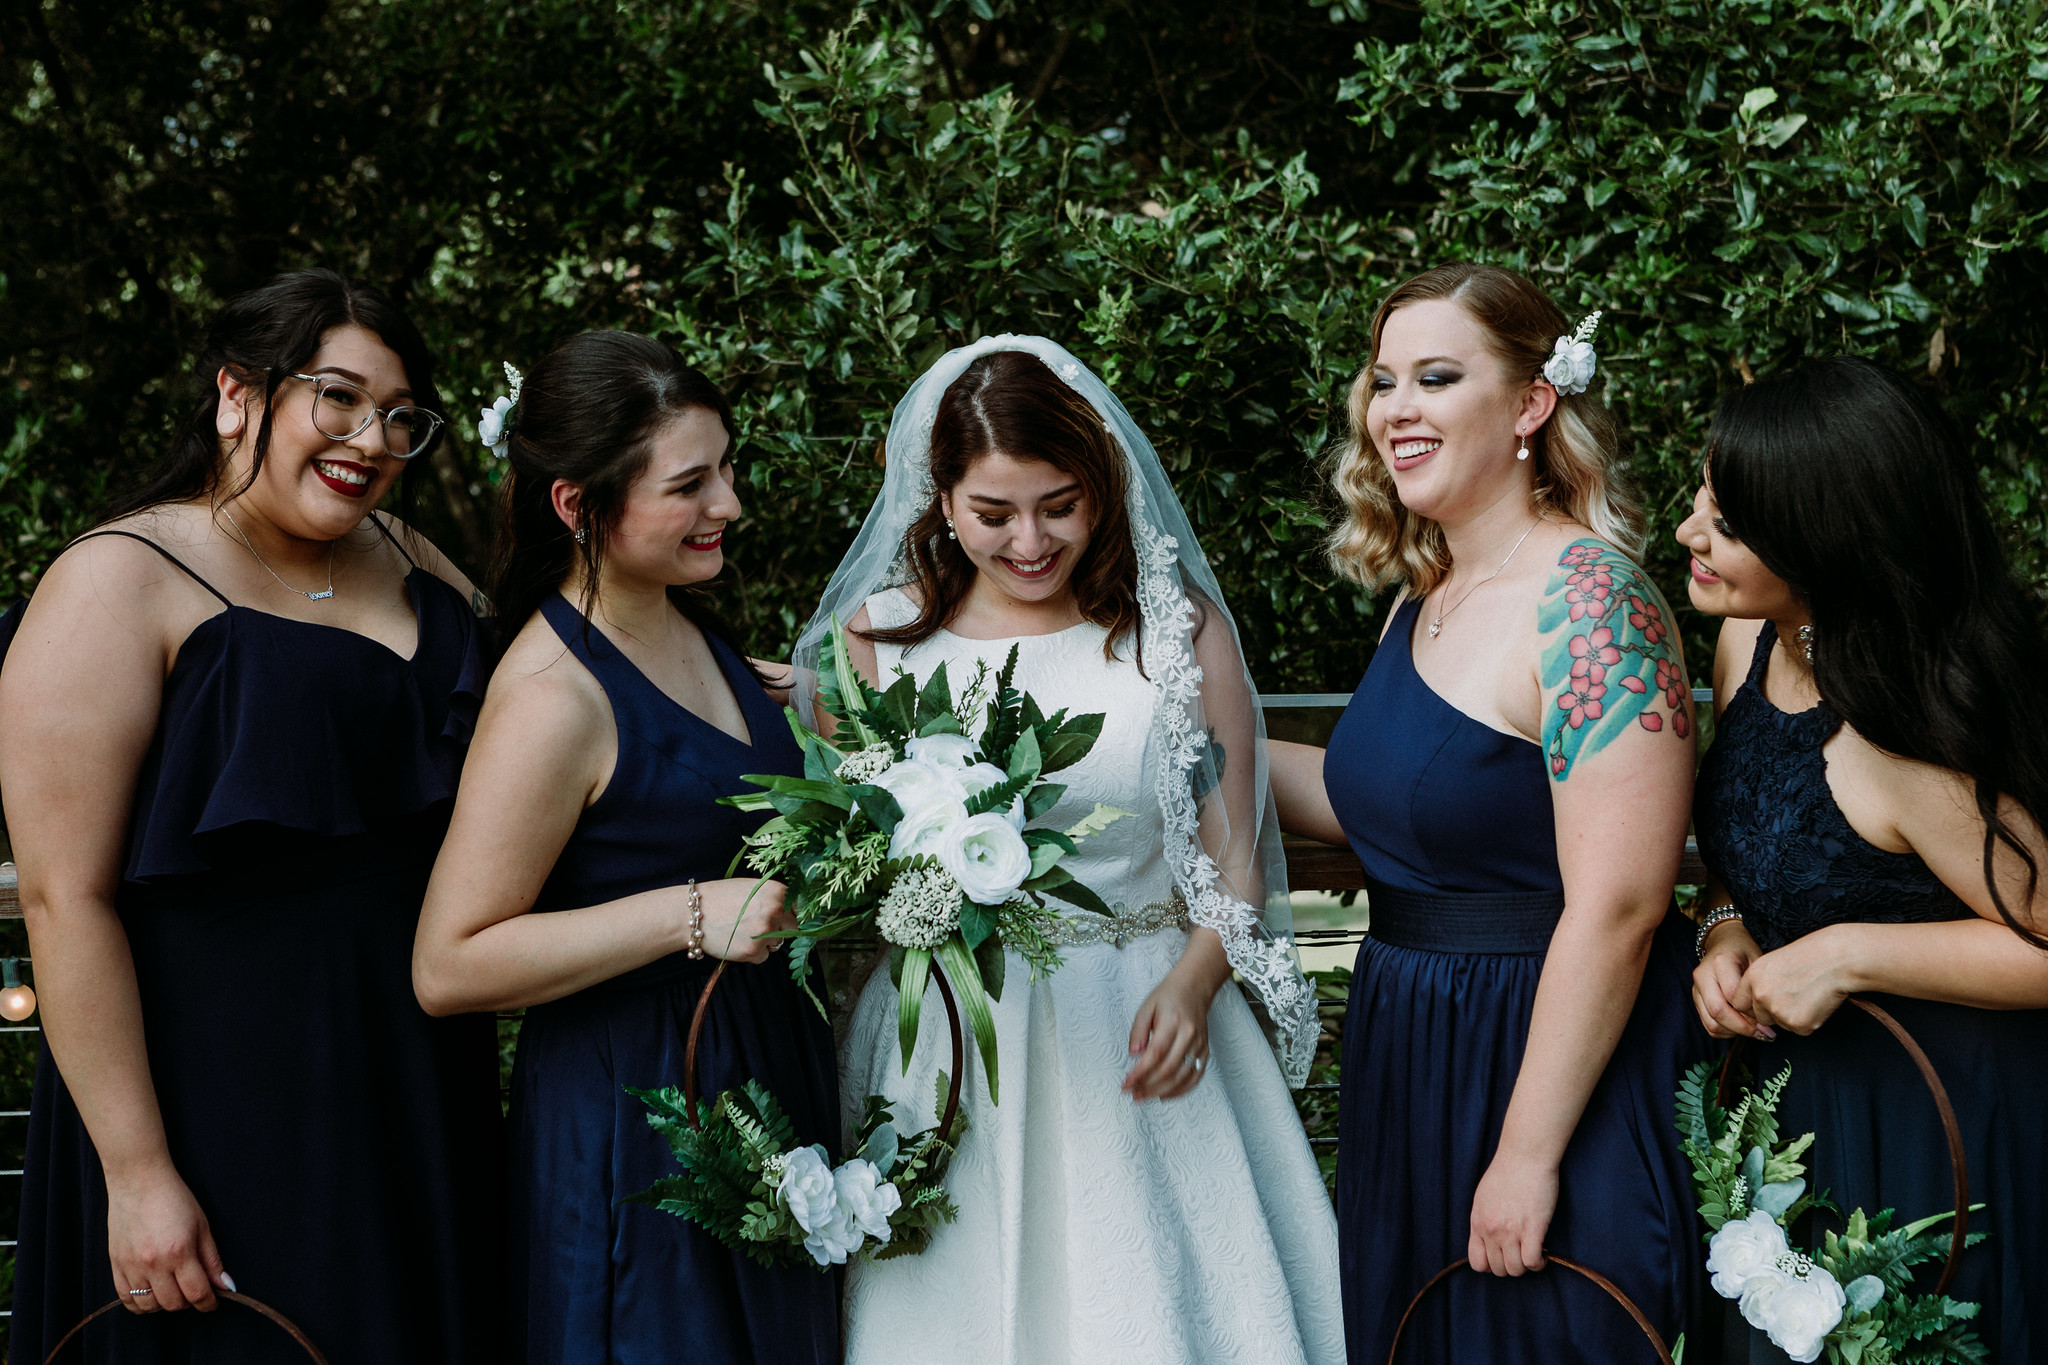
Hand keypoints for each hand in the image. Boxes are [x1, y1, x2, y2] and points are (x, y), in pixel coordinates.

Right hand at [105, 1160, 232, 1313]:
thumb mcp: (202, 1226)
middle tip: (194, 1289)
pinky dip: (140, 1304)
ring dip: (164, 1304)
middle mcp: (154, 1263)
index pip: (197, 1293)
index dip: (209, 1303)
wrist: (139, 1182)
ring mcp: (131, 1266)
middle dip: (189, 1302)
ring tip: (173, 1290)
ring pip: (148, 1306)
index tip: (214, 1302)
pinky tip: (151, 1293)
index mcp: (179, 1252)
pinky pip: (124, 1299)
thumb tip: (226, 1286)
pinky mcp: (116, 1265)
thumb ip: (212, 1260)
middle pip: (173, 1303)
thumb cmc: (174, 1199)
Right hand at [697, 878, 796, 964]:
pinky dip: (752, 954)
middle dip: (780, 930)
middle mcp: (776, 910)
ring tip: (741, 931)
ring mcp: (766, 931)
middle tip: (757, 926)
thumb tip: (794, 912)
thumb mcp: (752, 888)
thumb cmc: (721, 897)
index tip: (784, 919)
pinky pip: (763, 957)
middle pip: (794, 928)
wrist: (693, 912)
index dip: (791, 915)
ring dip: (764, 942)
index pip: (801, 908)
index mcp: (778, 891)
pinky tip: (736, 941)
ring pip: (777, 943)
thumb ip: (774, 898)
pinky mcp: (754, 951)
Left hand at [1123, 964, 1216, 1101]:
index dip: (1140, 1073)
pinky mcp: (1205, 1053)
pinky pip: (1195, 1078)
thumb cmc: (1168, 997)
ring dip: (1161, 1092)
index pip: (1155, 1054)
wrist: (1194, 988)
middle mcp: (1189, 1036)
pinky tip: (1164, 1095)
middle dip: (1148, 1086)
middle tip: (1132, 1093)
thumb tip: (1133, 1055)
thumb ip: (1138, 1031)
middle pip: (1169, 1069)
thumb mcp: (1146, 1007)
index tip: (1127, 1083)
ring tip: (1143, 1096)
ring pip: (1182, 1077)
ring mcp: (1200, 1046)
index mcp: (1173, 1022)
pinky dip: (1180, 1091)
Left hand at [1468, 1153, 1558, 1276]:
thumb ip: (1484, 1220)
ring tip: (1533, 1253)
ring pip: (1515, 1270)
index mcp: (1477, 1223)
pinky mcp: (1532, 1228)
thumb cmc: (1506, 1172)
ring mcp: (1511, 1231)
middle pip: (1498, 1269)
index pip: (1477, 1263)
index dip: (1491, 1265)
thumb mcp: (1483, 1198)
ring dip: (1526, 1266)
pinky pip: (1532, 1261)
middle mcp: (1491, 1230)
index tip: (1503, 1256)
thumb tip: (1489, 1238)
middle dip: (1511, 1266)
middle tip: (1521, 1253)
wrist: (1524, 1156)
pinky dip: (1538, 1263)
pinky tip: (1543, 1253)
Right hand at [1692, 919, 1772, 1039]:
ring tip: (1754, 1031)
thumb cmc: (1744, 952)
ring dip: (1734, 1032)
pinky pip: (1708, 1025)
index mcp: (1720, 962)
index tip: (1769, 1017)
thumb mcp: (1758, 961)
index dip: (1751, 1011)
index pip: (1733, 995)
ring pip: (1711, 1022)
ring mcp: (1696, 988)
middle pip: (1717, 1011)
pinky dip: (1726, 1031)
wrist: (1723, 942)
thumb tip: (1766, 1021)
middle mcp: (1703, 975)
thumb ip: (1759, 987)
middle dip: (1742, 1027)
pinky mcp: (1696, 999)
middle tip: (1763, 1033)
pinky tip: (1742, 1027)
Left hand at [1729, 925, 1857, 1035]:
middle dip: (1773, 1013)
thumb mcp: (1775, 961)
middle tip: (1795, 996)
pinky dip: (1809, 1021)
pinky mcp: (1798, 1024)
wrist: (1838, 959)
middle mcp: (1761, 995)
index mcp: (1752, 977)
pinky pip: (1799, 1030)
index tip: (1767, 1002)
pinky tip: (1818, 1002)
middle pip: (1759, 1017)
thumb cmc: (1812, 955)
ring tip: (1809, 994)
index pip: (1739, 1003)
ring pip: (1780, 1024)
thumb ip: (1760, 982)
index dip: (1753, 1005)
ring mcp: (1779, 1011)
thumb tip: (1757, 1004)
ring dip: (1792, 1016)